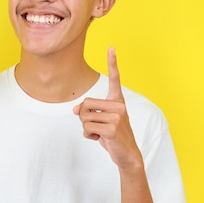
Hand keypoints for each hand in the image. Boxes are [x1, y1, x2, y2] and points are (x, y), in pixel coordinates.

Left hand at [73, 47, 140, 167]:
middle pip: (86, 103)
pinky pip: (87, 127)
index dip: (112, 63)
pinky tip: (100, 139)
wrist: (127, 155)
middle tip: (96, 126)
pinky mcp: (112, 128)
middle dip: (84, 117)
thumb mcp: (99, 121)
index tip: (111, 47)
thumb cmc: (112, 136)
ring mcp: (117, 116)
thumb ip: (87, 111)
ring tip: (99, 133)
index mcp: (118, 101)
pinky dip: (89, 135)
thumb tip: (75, 109)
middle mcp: (119, 106)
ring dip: (86, 128)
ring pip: (84, 117)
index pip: (115, 79)